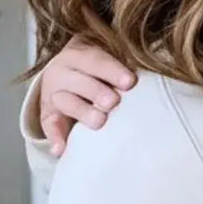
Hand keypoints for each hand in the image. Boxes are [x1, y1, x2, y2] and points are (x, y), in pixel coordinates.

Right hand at [39, 37, 134, 154]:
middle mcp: (62, 71)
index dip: (112, 70)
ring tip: (99, 121)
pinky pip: (50, 125)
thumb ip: (122, 66)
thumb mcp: (106, 59)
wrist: (68, 73)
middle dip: (96, 90)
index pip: (94, 59)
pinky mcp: (48, 114)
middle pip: (78, 80)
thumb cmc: (100, 69)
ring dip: (82, 111)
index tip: (130, 82)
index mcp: (78, 54)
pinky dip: (55, 137)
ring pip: (65, 101)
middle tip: (113, 102)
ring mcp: (54, 94)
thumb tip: (154, 71)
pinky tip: (61, 149)